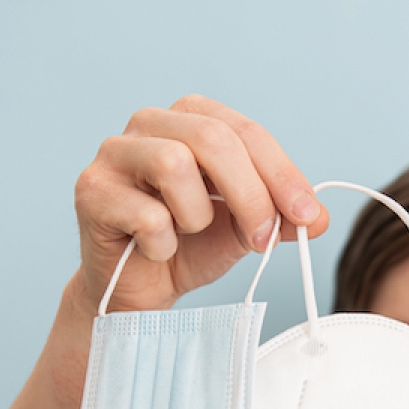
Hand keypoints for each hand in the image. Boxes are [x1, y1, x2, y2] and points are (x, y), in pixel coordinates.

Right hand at [73, 96, 329, 313]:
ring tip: (188, 233)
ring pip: (173, 164)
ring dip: (196, 215)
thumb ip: (282, 217)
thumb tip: (319, 218)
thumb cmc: (189, 248)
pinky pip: (145, 214)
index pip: (246, 132)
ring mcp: (113, 153)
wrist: (138, 290)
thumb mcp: (246, 230)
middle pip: (212, 139)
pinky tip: (156, 250)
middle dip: (250, 195)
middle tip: (262, 240)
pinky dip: (163, 243)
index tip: (308, 216)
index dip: (282, 174)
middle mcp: (149, 123)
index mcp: (191, 117)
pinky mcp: (90, 191)